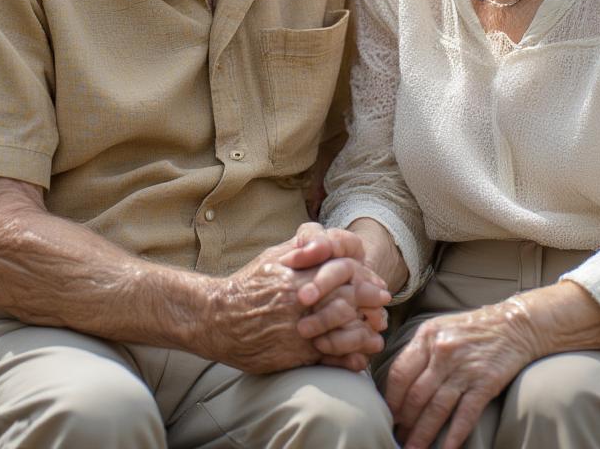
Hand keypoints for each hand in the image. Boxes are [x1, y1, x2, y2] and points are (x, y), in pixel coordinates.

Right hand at [200, 234, 383, 373]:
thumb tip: (325, 238)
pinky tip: (358, 361)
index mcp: (298, 275)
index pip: (343, 274)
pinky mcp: (291, 353)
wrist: (216, 318)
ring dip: (363, 335)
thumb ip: (301, 246)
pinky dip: (345, 360)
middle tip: (383, 311)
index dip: (365, 281)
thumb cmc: (247, 284)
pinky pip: (325, 357)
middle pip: (346, 301)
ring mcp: (296, 329)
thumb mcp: (273, 256)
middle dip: (369, 306)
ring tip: (376, 338)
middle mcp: (299, 301)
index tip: (378, 286)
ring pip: (340, 331)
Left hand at [385, 298, 539, 448]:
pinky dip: (453, 435)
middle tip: (397, 437)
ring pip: (436, 409)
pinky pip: (465, 415)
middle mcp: (443, 352)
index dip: (391, 399)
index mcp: (428, 336)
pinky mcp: (485, 383)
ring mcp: (464, 368)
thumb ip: (421, 350)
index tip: (387, 415)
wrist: (515, 324)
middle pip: (416, 395)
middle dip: (404, 421)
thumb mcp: (441, 327)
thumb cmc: (473, 328)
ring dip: (422, 434)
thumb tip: (399, 382)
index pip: (400, 372)